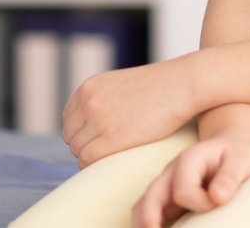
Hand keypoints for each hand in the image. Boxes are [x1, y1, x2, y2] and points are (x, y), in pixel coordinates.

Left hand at [62, 58, 200, 167]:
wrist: (180, 85)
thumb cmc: (157, 87)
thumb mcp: (119, 85)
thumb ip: (101, 99)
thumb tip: (91, 123)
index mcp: (88, 87)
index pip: (68, 120)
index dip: (81, 133)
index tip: (96, 140)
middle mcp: (88, 102)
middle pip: (70, 136)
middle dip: (85, 144)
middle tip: (107, 149)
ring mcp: (98, 120)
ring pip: (77, 149)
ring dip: (90, 155)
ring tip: (112, 154)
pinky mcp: (111, 138)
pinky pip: (87, 159)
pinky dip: (93, 165)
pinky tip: (109, 163)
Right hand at [133, 134, 249, 227]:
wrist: (228, 145)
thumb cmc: (236, 154)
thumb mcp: (241, 160)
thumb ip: (229, 177)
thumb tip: (217, 197)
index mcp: (188, 161)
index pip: (183, 191)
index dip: (199, 204)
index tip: (217, 202)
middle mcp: (171, 173)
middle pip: (151, 197)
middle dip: (149, 219)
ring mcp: (166, 185)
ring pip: (143, 205)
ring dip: (142, 223)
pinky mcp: (167, 198)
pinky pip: (148, 211)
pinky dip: (147, 222)